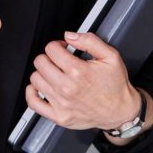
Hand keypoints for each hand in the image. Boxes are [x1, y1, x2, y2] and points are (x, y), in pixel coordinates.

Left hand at [24, 32, 140, 130]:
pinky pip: (33, 102)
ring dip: (42, 73)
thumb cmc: (115, 86)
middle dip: (49, 57)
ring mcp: (61, 103)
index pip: (51, 49)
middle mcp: (67, 88)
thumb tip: (70, 36)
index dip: (57, 45)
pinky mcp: (59, 116)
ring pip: (35, 79)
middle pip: (40, 63)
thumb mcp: (110, 56)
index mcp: (78, 71)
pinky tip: (40, 88)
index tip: (63, 49)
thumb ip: (90, 41)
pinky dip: (32, 93)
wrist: (120, 111)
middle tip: (58, 61)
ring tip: (53, 74)